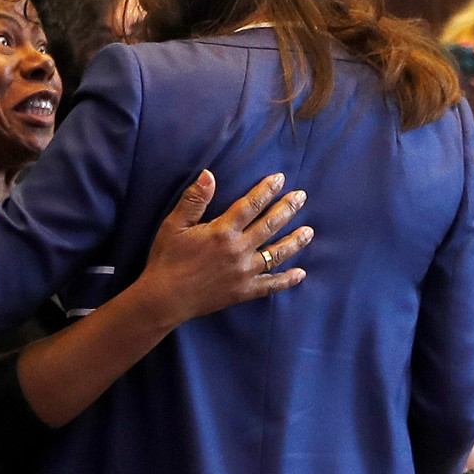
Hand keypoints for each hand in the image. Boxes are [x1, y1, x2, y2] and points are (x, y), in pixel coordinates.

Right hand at [131, 170, 312, 328]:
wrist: (164, 299)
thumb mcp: (174, 225)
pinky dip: (287, 280)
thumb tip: (208, 174)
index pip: (251, 205)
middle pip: (270, 225)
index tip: (280, 179)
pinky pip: (271, 285)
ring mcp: (244, 273)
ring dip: (294, 241)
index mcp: (223, 232)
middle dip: (287, 209)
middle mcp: (239, 251)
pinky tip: (301, 273)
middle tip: (301, 196)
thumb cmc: (167, 259)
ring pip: (276, 254)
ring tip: (309, 231)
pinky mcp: (244, 292)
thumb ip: (194, 199)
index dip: (266, 190)